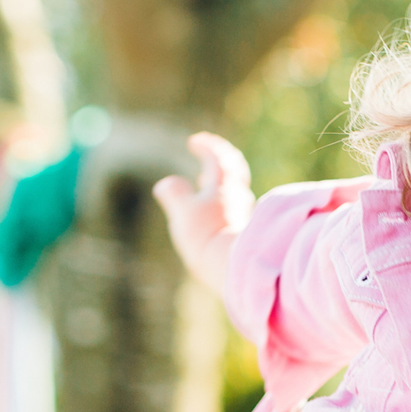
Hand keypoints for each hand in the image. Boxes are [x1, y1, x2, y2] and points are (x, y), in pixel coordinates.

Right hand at [151, 132, 253, 296]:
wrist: (235, 270)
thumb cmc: (208, 238)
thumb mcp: (183, 213)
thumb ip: (174, 195)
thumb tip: (165, 185)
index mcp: (223, 185)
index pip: (218, 157)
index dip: (207, 146)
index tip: (196, 141)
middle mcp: (238, 197)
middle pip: (234, 172)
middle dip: (221, 162)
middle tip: (211, 159)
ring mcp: (243, 216)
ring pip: (235, 193)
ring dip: (221, 186)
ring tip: (207, 188)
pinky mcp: (244, 235)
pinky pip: (235, 213)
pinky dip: (223, 207)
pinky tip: (215, 218)